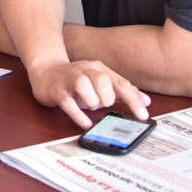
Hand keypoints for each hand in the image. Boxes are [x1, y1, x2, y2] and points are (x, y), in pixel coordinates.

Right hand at [27, 59, 150, 129]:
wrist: (46, 71)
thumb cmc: (76, 80)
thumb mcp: (100, 82)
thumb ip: (122, 91)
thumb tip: (145, 101)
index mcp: (99, 69)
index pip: (120, 83)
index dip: (133, 100)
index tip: (143, 115)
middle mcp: (85, 70)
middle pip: (103, 82)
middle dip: (106, 98)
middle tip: (100, 103)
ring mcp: (69, 79)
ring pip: (85, 87)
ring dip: (91, 102)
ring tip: (89, 105)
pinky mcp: (57, 90)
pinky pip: (68, 102)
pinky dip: (78, 114)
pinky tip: (85, 123)